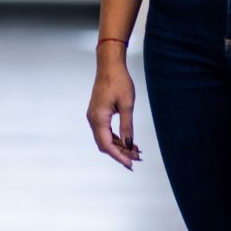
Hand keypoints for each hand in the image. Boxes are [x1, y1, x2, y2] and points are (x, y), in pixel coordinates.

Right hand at [86, 50, 142, 169]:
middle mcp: (93, 119)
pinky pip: (105, 131)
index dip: (118, 156)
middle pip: (104, 144)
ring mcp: (94, 116)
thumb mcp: (127, 105)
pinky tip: (127, 140)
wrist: (109, 65)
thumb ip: (127, 127)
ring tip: (135, 151)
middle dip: (120, 153)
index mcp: (98, 118)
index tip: (130, 165)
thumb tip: (129, 145)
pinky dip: (115, 138)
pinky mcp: (97, 113)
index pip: (107, 145)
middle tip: (137, 158)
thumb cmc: (118, 81)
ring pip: (104, 139)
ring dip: (119, 146)